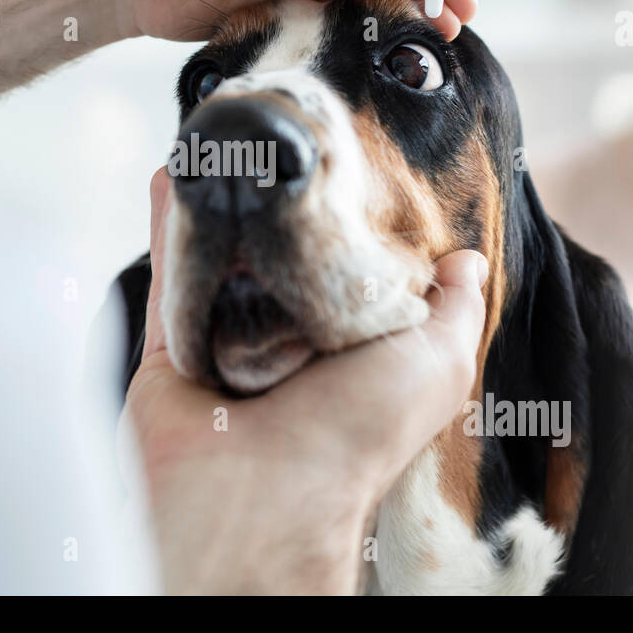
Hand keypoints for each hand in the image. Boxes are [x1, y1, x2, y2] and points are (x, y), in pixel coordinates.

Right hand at [121, 168, 487, 593]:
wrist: (261, 491)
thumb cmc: (358, 431)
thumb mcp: (438, 363)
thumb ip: (453, 310)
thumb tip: (464, 262)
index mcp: (353, 354)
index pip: (355, 275)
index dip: (355, 224)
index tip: (350, 165)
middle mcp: (289, 347)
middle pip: (281, 262)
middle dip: (280, 208)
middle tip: (280, 143)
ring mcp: (227, 344)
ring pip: (221, 258)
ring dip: (222, 203)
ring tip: (228, 141)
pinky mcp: (173, 345)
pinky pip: (171, 272)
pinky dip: (168, 222)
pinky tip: (175, 173)